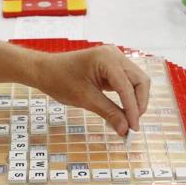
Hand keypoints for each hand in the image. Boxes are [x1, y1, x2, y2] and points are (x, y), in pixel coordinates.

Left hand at [32, 46, 150, 134]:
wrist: (45, 70)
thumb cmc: (60, 80)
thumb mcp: (85, 99)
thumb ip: (109, 113)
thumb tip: (125, 129)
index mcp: (107, 58)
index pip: (127, 87)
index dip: (133, 110)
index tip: (133, 129)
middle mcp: (114, 54)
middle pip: (140, 81)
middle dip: (139, 104)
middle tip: (132, 125)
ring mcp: (114, 58)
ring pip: (137, 81)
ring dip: (135, 101)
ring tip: (128, 120)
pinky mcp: (112, 65)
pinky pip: (127, 81)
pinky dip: (128, 96)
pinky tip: (123, 111)